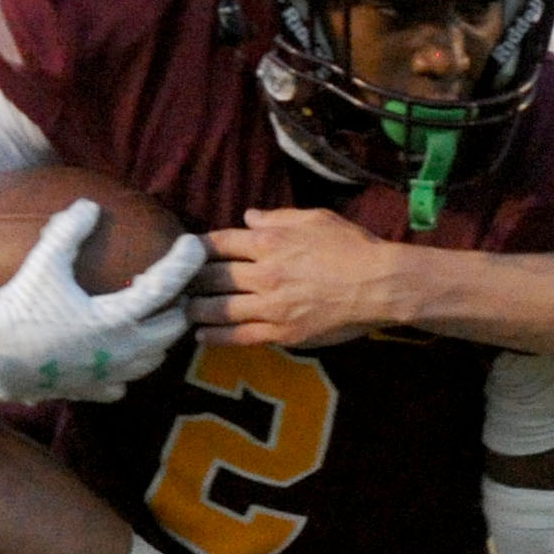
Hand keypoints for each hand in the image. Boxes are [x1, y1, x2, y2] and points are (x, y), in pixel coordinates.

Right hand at [0, 199, 204, 402]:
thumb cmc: (19, 311)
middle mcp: (122, 351)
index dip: (184, 263)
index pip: (165, 288)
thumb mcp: (42, 264)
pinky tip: (117, 352)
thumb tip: (89, 205)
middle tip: (170, 286)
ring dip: (160, 336)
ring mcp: (111, 374)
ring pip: (156, 359)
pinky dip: (131, 366)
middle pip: (173, 328)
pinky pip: (127, 381)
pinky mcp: (95, 391)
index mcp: (115, 318)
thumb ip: (67, 232)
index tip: (194, 245)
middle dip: (179, 305)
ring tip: (148, 317)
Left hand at [186, 208, 401, 347]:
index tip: (181, 255)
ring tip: (182, 310)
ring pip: (217, 308)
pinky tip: (201, 335)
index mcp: (269, 241)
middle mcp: (263, 273)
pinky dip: (216, 336)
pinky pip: (239, 337)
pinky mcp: (281, 332)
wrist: (380, 285)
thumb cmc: (353, 246)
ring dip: (194, 309)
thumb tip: (247, 217)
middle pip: (210, 276)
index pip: (217, 243)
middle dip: (188, 280)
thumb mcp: (315, 218)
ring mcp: (270, 306)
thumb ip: (277, 217)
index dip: (194, 249)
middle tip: (172, 285)